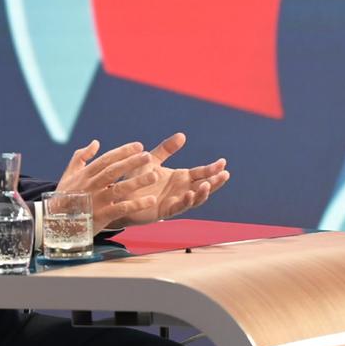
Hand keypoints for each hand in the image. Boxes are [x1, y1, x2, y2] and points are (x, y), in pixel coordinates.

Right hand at [53, 140, 161, 229]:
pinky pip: (122, 209)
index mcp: (85, 174)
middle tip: (148, 156)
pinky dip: (136, 205)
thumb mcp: (69, 175)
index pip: (107, 159)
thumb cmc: (63, 197)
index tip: (139, 145)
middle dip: (131, 162)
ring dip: (137, 181)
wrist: (54, 223)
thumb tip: (96, 142)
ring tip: (155, 175)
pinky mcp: (101, 216)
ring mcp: (97, 201)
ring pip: (119, 188)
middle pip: (114, 171)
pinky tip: (151, 201)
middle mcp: (91, 185)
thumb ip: (81, 157)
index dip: (123, 151)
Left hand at [105, 132, 229, 227]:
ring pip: (195, 199)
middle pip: (204, 186)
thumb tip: (182, 135)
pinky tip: (190, 194)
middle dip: (215, 181)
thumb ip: (166, 149)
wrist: (119, 194)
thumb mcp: (152, 160)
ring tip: (208, 184)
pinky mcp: (165, 210)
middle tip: (225, 174)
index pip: (201, 172)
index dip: (213, 168)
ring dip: (203, 193)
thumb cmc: (136, 178)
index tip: (223, 162)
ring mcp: (175, 200)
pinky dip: (186, 202)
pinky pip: (179, 207)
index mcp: (181, 177)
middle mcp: (181, 189)